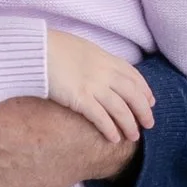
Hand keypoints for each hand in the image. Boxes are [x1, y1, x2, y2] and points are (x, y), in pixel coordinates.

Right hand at [42, 28, 157, 146]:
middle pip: (132, 94)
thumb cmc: (53, 47)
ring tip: (134, 137)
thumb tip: (100, 69)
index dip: (145, 90)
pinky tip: (114, 139)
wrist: (35, 49)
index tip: (151, 102)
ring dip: (129, 124)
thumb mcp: (82, 48)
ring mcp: (93, 85)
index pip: (133, 75)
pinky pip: (101, 117)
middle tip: (149, 124)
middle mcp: (104, 71)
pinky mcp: (80, 98)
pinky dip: (110, 129)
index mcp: (106, 58)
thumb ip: (95, 60)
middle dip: (143, 110)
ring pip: (120, 108)